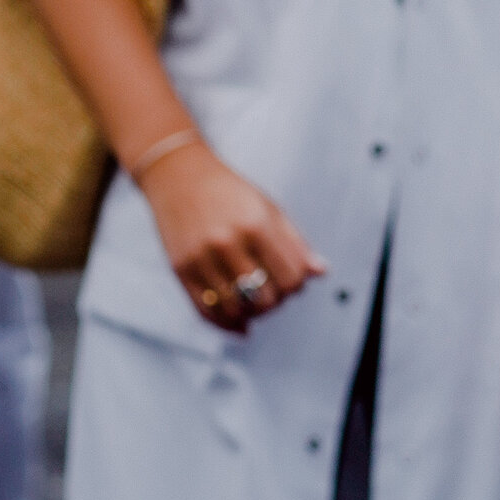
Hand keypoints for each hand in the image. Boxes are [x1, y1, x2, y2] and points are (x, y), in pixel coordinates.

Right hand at [139, 137, 326, 336]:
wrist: (179, 176)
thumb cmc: (228, 191)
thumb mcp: (268, 207)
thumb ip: (295, 243)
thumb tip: (320, 272)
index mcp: (257, 225)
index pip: (291, 277)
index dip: (297, 286)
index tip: (292, 280)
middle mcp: (228, 243)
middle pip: (265, 299)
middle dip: (275, 301)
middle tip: (272, 292)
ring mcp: (202, 258)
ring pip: (236, 311)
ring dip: (251, 315)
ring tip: (254, 303)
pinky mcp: (181, 270)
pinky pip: (206, 311)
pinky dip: (226, 323)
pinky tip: (238, 322)